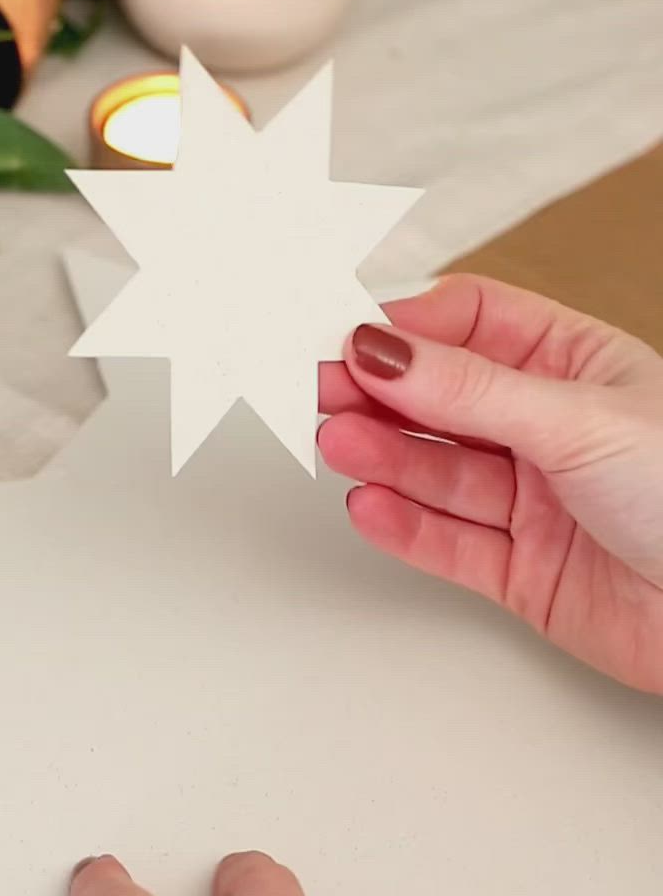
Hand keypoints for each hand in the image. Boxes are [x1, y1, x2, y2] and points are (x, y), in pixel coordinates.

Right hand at [318, 273, 662, 692]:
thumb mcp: (577, 420)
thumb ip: (470, 390)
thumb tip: (386, 349)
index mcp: (578, 365)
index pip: (472, 324)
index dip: (408, 328)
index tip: (347, 332)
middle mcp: (551, 430)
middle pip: (442, 399)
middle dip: (380, 392)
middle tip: (318, 384)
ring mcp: (535, 502)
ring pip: (439, 472)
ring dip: (385, 457)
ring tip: (339, 441)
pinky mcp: (523, 571)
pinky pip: (448, 542)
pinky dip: (405, 527)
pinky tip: (370, 505)